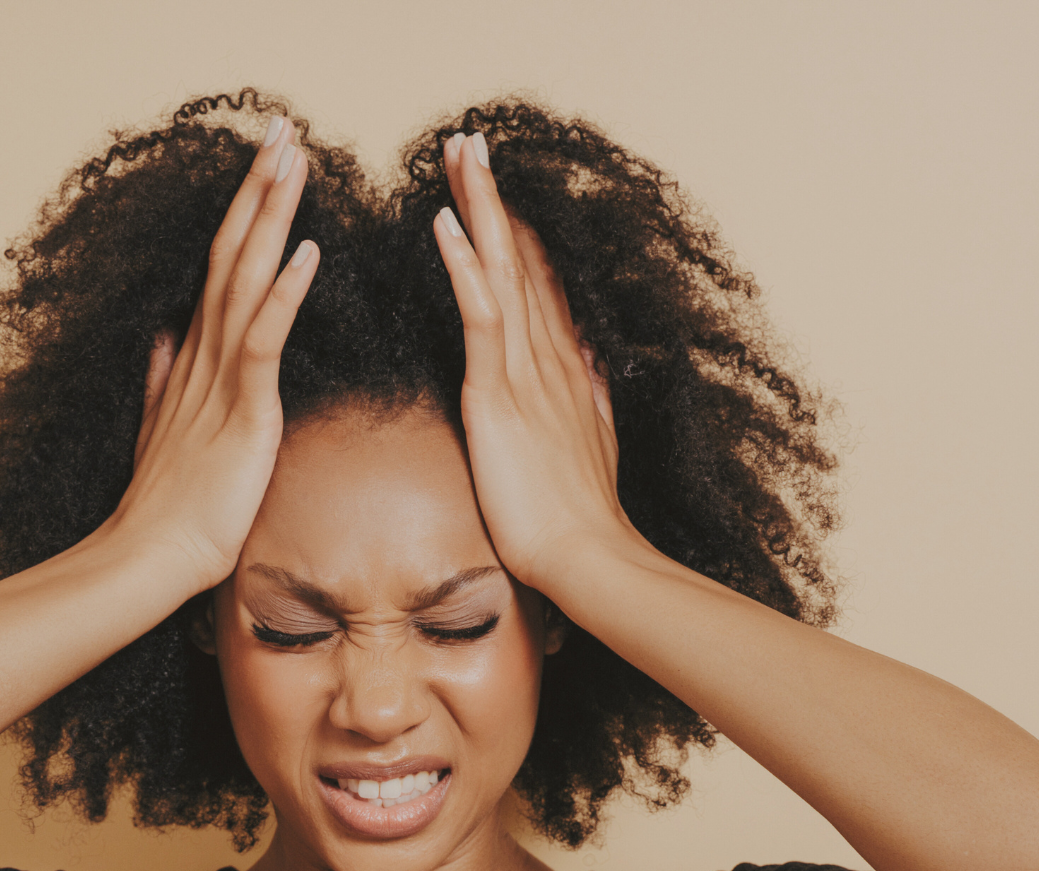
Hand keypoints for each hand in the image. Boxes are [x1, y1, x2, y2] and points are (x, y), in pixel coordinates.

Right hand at [102, 116, 319, 593]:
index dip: (246, 210)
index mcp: (197, 357)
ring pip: (246, 277)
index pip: (223, 265)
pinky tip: (305, 252)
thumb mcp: (164, 429)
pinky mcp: (243, 410)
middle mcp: (205, 353)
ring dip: (272, 215)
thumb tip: (164, 338)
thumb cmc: (168, 507)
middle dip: (260, 188)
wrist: (152, 557)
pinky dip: (283, 293)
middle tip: (284, 128)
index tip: (266, 162)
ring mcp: (220, 378)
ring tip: (294, 159)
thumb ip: (166, 379)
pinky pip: (264, 340)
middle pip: (233, 251)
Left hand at [431, 132, 634, 593]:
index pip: (536, 283)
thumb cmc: (579, 522)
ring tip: (456, 155)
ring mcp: (527, 373)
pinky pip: (480, 319)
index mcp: (562, 371)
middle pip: (518, 260)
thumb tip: (594, 362)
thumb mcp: (590, 446)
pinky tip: (444, 226)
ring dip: (478, 208)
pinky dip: (464, 269)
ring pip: (500, 271)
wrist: (588, 559)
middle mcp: (549, 358)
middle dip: (494, 198)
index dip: (518, 232)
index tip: (500, 188)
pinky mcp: (500, 398)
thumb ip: (588, 398)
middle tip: (469, 142)